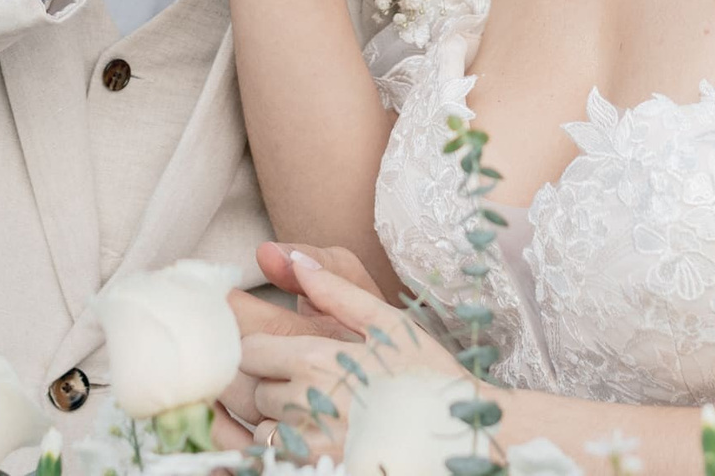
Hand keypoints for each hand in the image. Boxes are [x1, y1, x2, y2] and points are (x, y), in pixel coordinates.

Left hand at [221, 247, 462, 457]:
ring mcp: (310, 444)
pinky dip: (288, 446)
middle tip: (307, 379)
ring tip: (317, 408)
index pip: (251, 350)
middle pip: (253, 389)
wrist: (462, 432)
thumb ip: (335, 290)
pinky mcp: (318, 468)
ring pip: (261, 427)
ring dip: (277, 418)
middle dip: (270, 381)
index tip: (283, 351)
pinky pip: (277, 457)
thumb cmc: (428, 375)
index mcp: (318, 360)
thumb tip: (296, 259)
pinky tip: (320, 434)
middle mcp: (306, 403)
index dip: (263, 349)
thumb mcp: (388, 323)